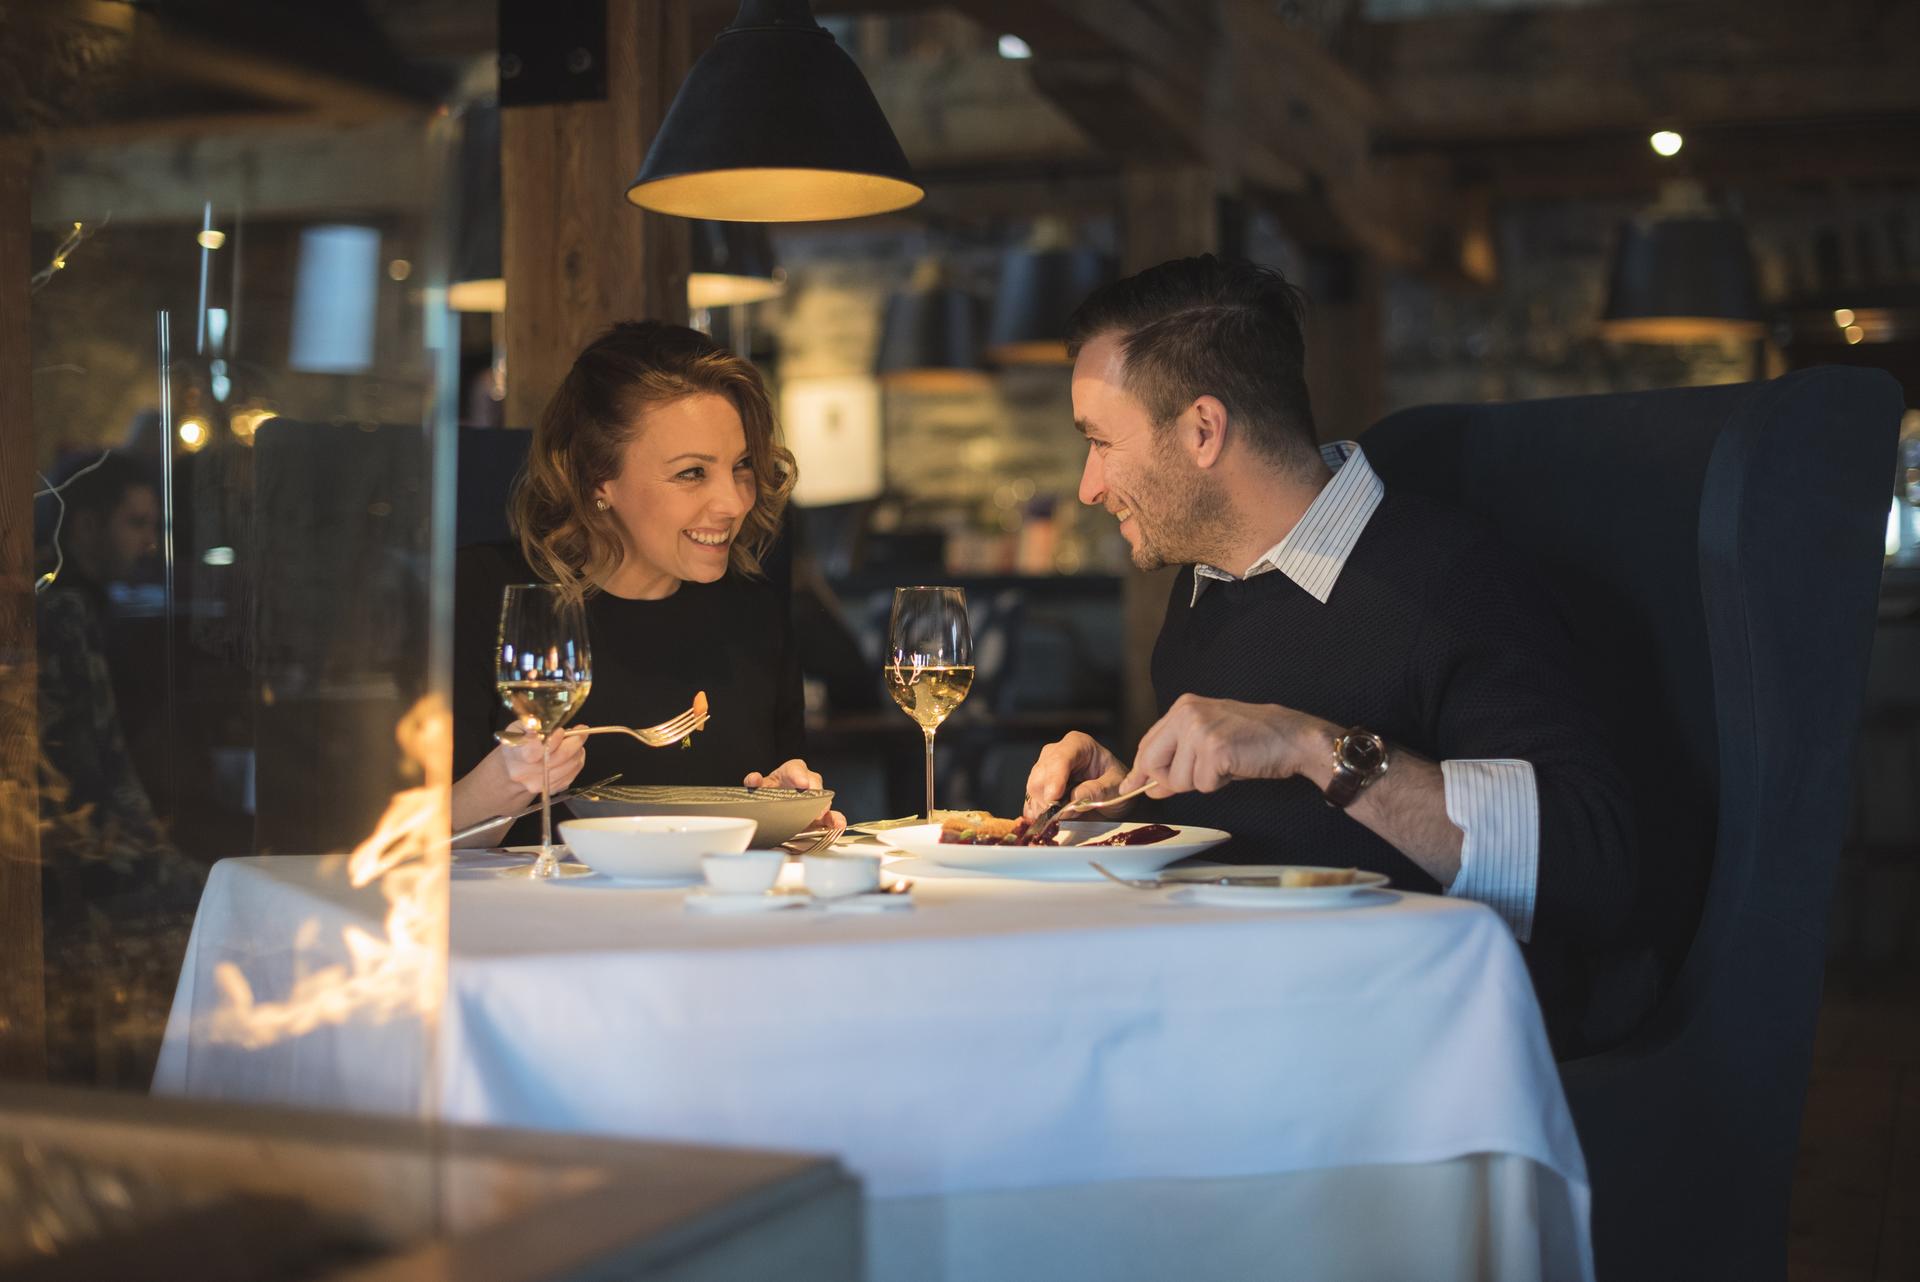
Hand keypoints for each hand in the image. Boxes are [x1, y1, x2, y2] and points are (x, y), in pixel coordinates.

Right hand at [493, 719, 587, 798]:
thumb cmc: (518, 744)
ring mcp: (538, 784)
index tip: (561, 731)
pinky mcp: (550, 789)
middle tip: (581, 731)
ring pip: (569, 766)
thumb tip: (544, 725)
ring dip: (577, 751)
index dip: (552, 741)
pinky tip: (573, 754)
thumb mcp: (518, 728)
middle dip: (574, 742)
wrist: (513, 768)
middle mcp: (524, 773)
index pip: (533, 752)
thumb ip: (532, 724)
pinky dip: (577, 762)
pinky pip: (572, 774)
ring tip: (576, 741)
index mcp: (514, 754)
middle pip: (558, 758)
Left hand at [744, 758, 845, 830]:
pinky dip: (835, 820)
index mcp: (791, 771)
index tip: (802, 784)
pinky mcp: (820, 815)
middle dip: (814, 793)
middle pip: (814, 782)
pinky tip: (837, 825)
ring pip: (824, 799)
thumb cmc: (770, 792)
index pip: (796, 769)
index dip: (799, 775)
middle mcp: (807, 783)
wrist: (772, 808)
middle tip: (810, 803)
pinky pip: (831, 816)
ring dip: (823, 808)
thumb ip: (754, 783)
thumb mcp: (760, 787)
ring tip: (819, 816)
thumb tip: (754, 779)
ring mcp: (815, 800)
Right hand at [1023, 731, 1131, 819]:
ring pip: (1033, 787)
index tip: (1054, 798)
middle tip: (1062, 815)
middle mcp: (1057, 752)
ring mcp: (1045, 768)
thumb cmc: (1117, 784)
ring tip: (1062, 817)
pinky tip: (1046, 821)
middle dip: (1048, 797)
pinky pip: (1030, 799)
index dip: (1055, 778)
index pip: (1061, 757)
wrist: (1114, 795)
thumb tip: (1075, 799)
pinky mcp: (1040, 786)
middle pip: (1041, 773)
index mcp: (1078, 744)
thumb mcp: (1116, 787)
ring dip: (1043, 806)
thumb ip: (1098, 791)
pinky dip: (1036, 812)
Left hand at [1120, 695, 1333, 797]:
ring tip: (1225, 764)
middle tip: (1202, 774)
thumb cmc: (1252, 740)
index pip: (1147, 744)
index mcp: (1182, 707)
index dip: (1141, 770)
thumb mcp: (1206, 742)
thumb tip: (1148, 786)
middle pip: (1152, 763)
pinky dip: (1218, 784)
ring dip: (1201, 782)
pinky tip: (1234, 767)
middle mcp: (1186, 714)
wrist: (1291, 737)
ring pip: (1178, 780)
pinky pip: (1202, 785)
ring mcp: (1199, 730)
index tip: (1131, 786)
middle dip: (1171, 780)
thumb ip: (1176, 758)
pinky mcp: (1214, 749)